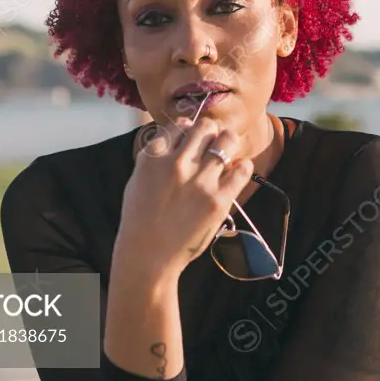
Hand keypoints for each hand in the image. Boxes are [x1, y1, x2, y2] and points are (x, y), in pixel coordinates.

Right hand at [116, 116, 253, 281]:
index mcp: (153, 157)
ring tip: (226, 155)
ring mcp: (199, 181)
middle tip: (212, 145)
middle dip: (211, 132)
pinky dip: (242, 167)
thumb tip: (179, 129)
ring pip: (227, 141)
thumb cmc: (140, 219)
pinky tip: (236, 172)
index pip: (179, 125)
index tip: (191, 139)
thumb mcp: (137, 179)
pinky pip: (242, 169)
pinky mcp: (217, 200)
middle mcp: (176, 164)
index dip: (188, 130)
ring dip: (229, 144)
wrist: (147, 255)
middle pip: (205, 126)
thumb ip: (156, 154)